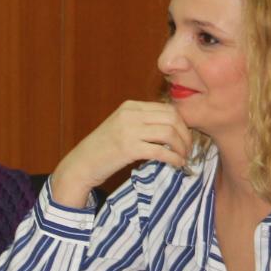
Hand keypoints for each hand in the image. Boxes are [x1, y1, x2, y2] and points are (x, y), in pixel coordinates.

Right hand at [48, 100, 191, 206]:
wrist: (82, 163)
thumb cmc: (104, 148)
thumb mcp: (123, 126)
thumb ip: (143, 122)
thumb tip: (174, 127)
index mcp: (130, 106)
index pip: (167, 108)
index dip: (182, 123)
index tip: (186, 137)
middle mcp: (130, 115)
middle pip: (172, 118)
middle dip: (186, 135)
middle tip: (188, 149)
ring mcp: (128, 131)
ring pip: (169, 133)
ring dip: (181, 147)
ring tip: (183, 158)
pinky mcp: (128, 149)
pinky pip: (160, 151)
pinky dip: (173, 158)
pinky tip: (177, 164)